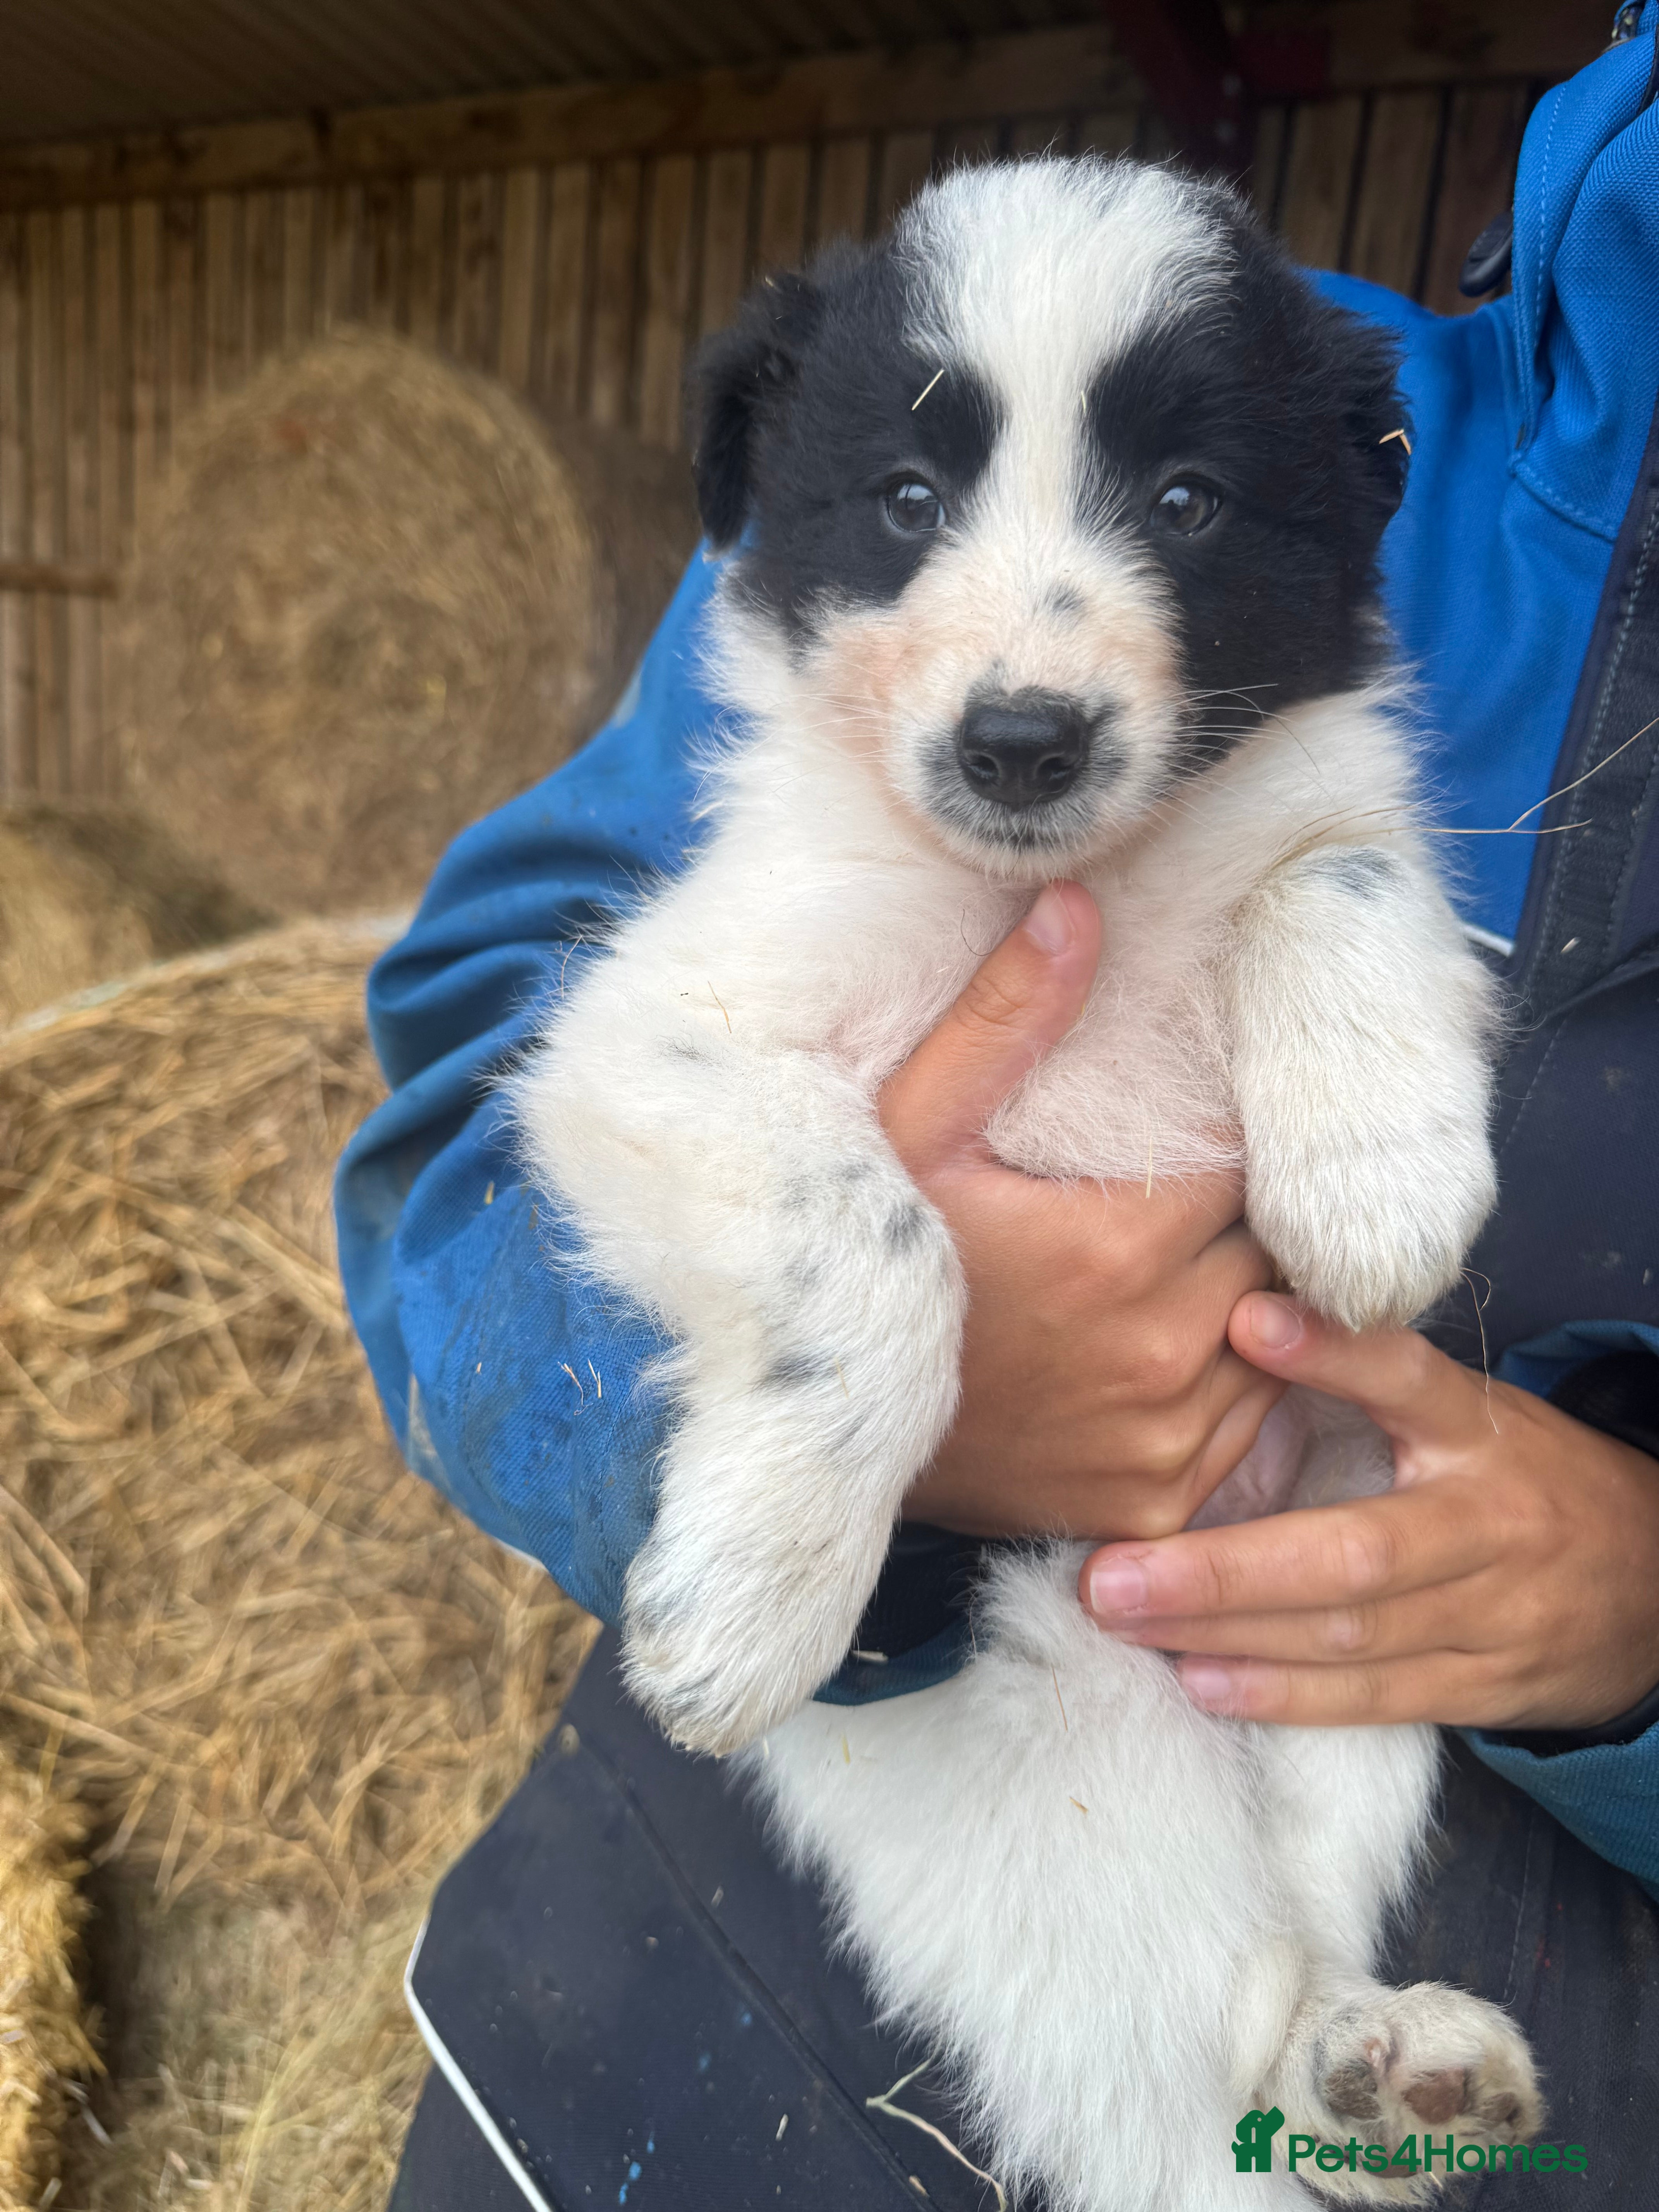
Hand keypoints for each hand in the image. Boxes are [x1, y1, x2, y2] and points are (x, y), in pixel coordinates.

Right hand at [880, 882, 1283, 1540]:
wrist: (839, 1435)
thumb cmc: (876, 1271)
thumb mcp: (912, 1133)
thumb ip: (1001, 1023)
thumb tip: (1073, 904)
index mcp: (1118, 1246)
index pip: (1240, 1167)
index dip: (1210, 1150)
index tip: (1164, 1150)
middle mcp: (1162, 1345)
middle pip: (1265, 1248)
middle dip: (1230, 1225)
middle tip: (1162, 1214)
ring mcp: (1170, 1432)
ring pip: (1274, 1334)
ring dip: (1241, 1303)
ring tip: (1165, 1282)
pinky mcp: (1168, 1496)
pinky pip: (1255, 1423)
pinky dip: (1230, 1388)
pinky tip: (1162, 1358)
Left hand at [1082, 1292, 1658, 1729]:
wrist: (1655, 1580)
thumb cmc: (1519, 1477)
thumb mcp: (1463, 1411)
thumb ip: (1370, 1377)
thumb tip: (1239, 1317)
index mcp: (1476, 1432)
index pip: (1408, 1380)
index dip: (1332, 1353)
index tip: (1249, 1319)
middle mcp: (1484, 1524)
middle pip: (1350, 1554)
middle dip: (1222, 1570)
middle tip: (1110, 1572)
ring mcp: (1489, 1615)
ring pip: (1349, 1634)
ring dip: (1229, 1634)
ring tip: (1128, 1623)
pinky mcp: (1485, 1686)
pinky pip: (1377, 1697)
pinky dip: (1286, 1696)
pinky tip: (1203, 1682)